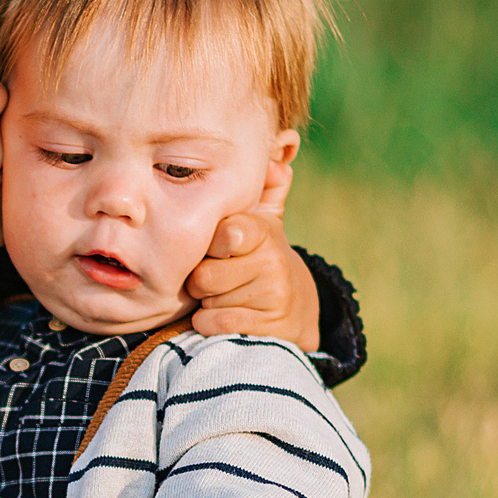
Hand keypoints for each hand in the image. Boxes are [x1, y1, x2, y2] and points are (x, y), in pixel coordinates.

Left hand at [187, 211, 317, 352]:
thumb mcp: (252, 229)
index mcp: (264, 230)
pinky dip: (207, 324)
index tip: (211, 252)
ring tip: (225, 298)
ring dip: (206, 305)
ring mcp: (276, 294)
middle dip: (198, 283)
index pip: (225, 233)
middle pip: (203, 276)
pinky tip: (220, 317)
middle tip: (214, 282)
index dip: (207, 246)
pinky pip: (218, 324)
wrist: (299, 305)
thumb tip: (223, 172)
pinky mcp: (272, 325)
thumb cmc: (256, 261)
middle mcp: (274, 260)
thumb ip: (230, 207)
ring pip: (208, 302)